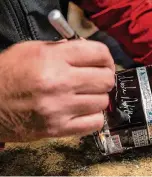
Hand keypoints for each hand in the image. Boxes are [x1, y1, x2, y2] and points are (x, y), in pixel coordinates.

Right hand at [0, 40, 114, 141]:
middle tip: (96, 79)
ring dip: (97, 97)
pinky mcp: (58, 129)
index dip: (106, 57)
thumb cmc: (9, 73)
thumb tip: (91, 53)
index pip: (98, 53)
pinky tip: (84, 111)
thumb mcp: (32, 50)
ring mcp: (59, 108)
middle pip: (106, 79)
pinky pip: (95, 123)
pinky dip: (93, 117)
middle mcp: (58, 82)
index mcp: (52, 59)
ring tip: (85, 96)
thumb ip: (64, 49)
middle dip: (104, 77)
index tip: (104, 62)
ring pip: (103, 101)